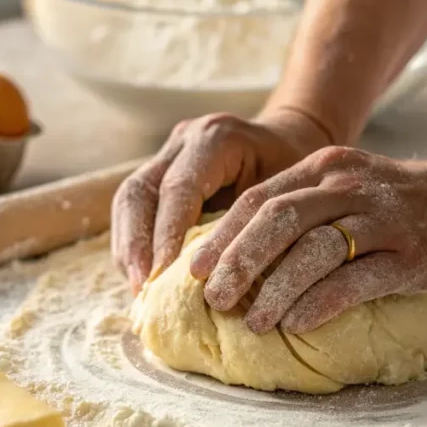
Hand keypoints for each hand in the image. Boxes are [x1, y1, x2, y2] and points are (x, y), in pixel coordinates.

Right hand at [111, 109, 332, 293]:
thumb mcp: (288, 195)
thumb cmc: (299, 173)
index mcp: (216, 138)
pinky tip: (141, 275)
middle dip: (136, 244)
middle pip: (140, 191)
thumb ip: (255, 227)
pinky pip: (134, 206)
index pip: (178, 190)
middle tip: (141, 287)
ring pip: (129, 198)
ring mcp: (168, 152)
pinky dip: (133, 243)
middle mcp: (185, 139)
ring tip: (137, 288)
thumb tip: (226, 281)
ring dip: (128, 246)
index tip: (162, 277)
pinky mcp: (160, 171)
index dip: (166, 236)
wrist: (294, 141)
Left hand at [189, 147, 426, 333]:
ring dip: (275, 289)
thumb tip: (240, 259)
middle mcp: (347, 185)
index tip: (194, 271)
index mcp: (324, 167)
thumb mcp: (348, 190)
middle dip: (239, 261)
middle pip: (278, 219)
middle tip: (214, 299)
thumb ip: (302, 210)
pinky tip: (296, 324)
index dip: (222, 236)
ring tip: (252, 322)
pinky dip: (321, 302)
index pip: (259, 199)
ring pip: (314, 249)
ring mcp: (381, 217)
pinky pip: (356, 278)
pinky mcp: (411, 252)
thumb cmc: (402, 208)